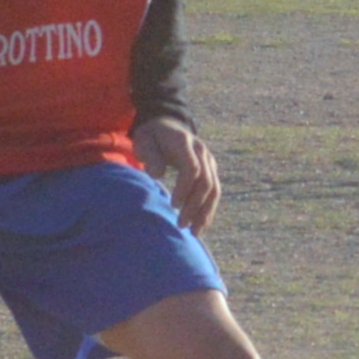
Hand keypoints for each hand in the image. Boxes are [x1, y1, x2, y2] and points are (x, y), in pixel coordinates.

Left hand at [133, 117, 219, 234]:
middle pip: (205, 182)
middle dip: (194, 206)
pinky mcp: (211, 170)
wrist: (166, 126)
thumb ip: (150, 156)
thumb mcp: (144, 142)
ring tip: (194, 232)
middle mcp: (202, 152)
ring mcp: (209, 161)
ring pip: (214, 189)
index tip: (173, 205)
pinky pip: (214, 191)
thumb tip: (157, 174)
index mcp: (185, 143)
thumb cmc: (151, 138)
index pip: (192, 168)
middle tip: (181, 224)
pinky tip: (200, 225)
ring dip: (205, 212)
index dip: (184, 189)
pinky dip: (208, 209)